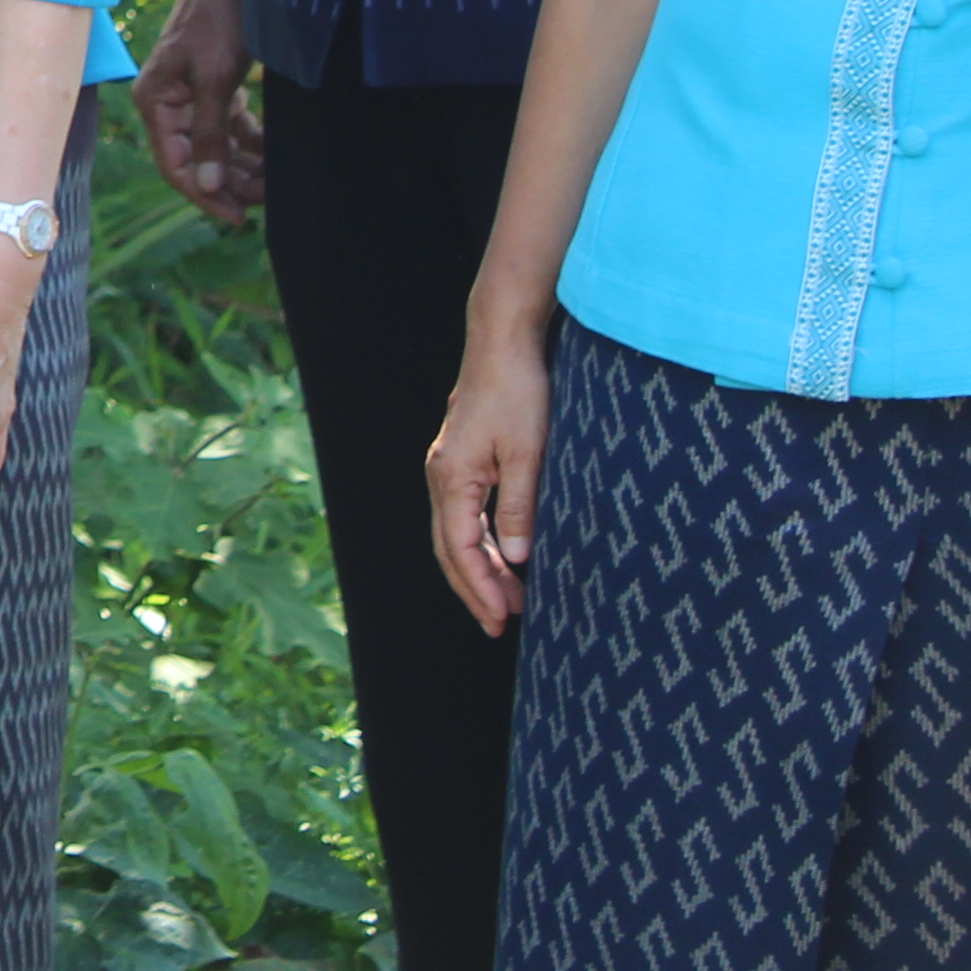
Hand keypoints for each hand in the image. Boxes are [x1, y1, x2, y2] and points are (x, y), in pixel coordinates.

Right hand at [132, 0, 264, 223]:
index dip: (205, 195)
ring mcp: (190, 96)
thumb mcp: (216, 80)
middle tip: (267, 200)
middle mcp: (167, 103)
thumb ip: (208, 134)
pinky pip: (229, 127)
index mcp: (155, 102)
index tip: (240, 218)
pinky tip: (273, 153)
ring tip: (275, 181)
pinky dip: (250, 141)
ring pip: (216, 146)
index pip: (175, 165)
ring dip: (244, 165)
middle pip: (197, 159)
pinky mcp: (213, 87)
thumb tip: (206, 185)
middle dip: (231, 181)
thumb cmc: (219, 22)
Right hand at [428, 328, 552, 633]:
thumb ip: (520, 507)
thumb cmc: (517, 393)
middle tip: (502, 625)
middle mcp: (441, 475)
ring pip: (456, 533)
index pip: (461, 549)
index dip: (480, 589)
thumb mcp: (529, 453)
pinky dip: (483, 543)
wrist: (501, 345)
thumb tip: (519, 558)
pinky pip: (465, 515)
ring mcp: (448, 468)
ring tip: (511, 599)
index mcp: (452, 477)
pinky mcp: (461, 461)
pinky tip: (504, 556)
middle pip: (450, 547)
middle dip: (475, 589)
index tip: (502, 620)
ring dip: (481, 568)